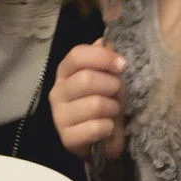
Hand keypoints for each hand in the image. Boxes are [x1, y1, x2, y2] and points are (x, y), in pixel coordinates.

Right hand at [48, 40, 126, 159]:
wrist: (98, 139)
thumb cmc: (103, 102)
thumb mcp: (107, 78)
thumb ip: (105, 60)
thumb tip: (103, 41)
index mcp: (66, 71)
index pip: (77, 54)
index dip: (103, 57)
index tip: (122, 65)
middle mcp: (58, 91)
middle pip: (86, 79)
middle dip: (111, 86)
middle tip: (117, 93)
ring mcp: (59, 115)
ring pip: (95, 104)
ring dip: (112, 108)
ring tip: (112, 111)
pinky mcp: (67, 138)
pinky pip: (95, 128)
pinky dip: (108, 128)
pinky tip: (106, 128)